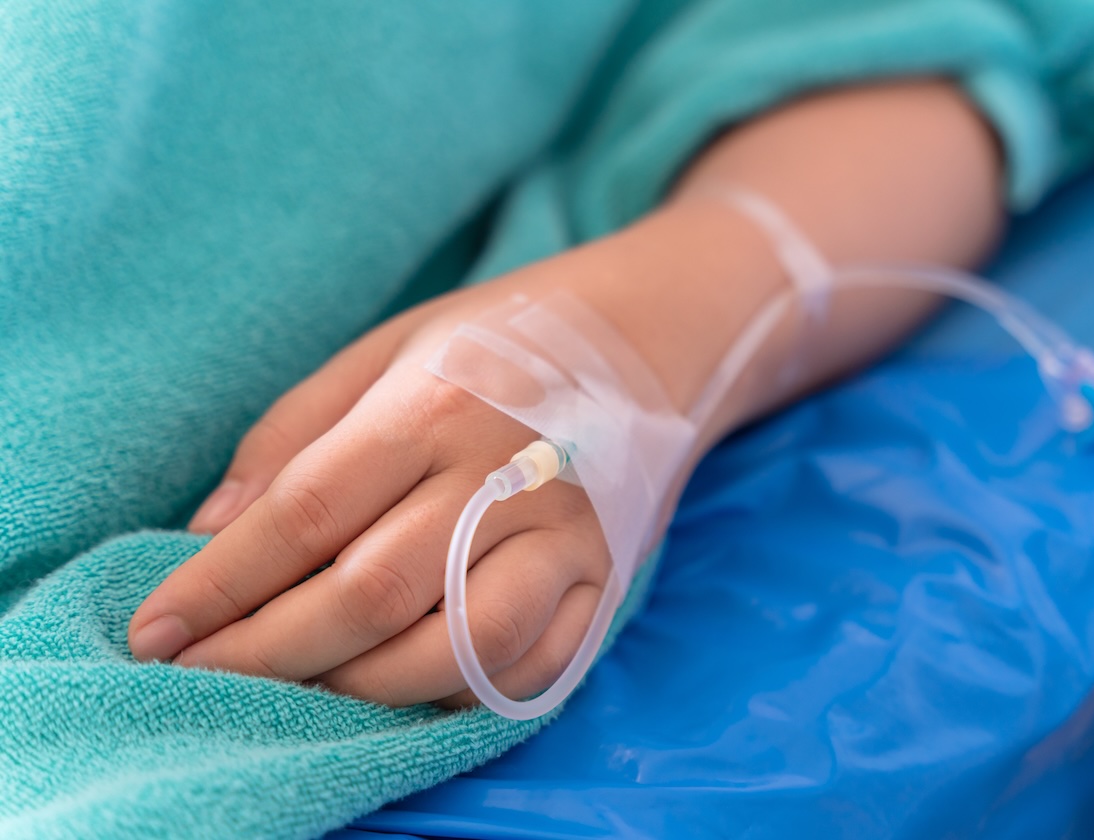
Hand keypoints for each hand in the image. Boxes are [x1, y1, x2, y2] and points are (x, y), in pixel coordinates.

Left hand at [127, 266, 616, 707]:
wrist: (653, 338)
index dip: (220, 584)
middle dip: (270, 651)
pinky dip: (460, 697)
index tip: (155, 632)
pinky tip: (403, 689)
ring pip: (458, 647)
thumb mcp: (385, 349)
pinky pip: (532, 667)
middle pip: (372, 593)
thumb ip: (294, 435)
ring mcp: (569, 536)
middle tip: (203, 676)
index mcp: (436, 404)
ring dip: (363, 686)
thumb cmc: (500, 341)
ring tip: (302, 684)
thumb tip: (212, 534)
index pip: (307, 513)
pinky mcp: (609, 580)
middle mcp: (507, 474)